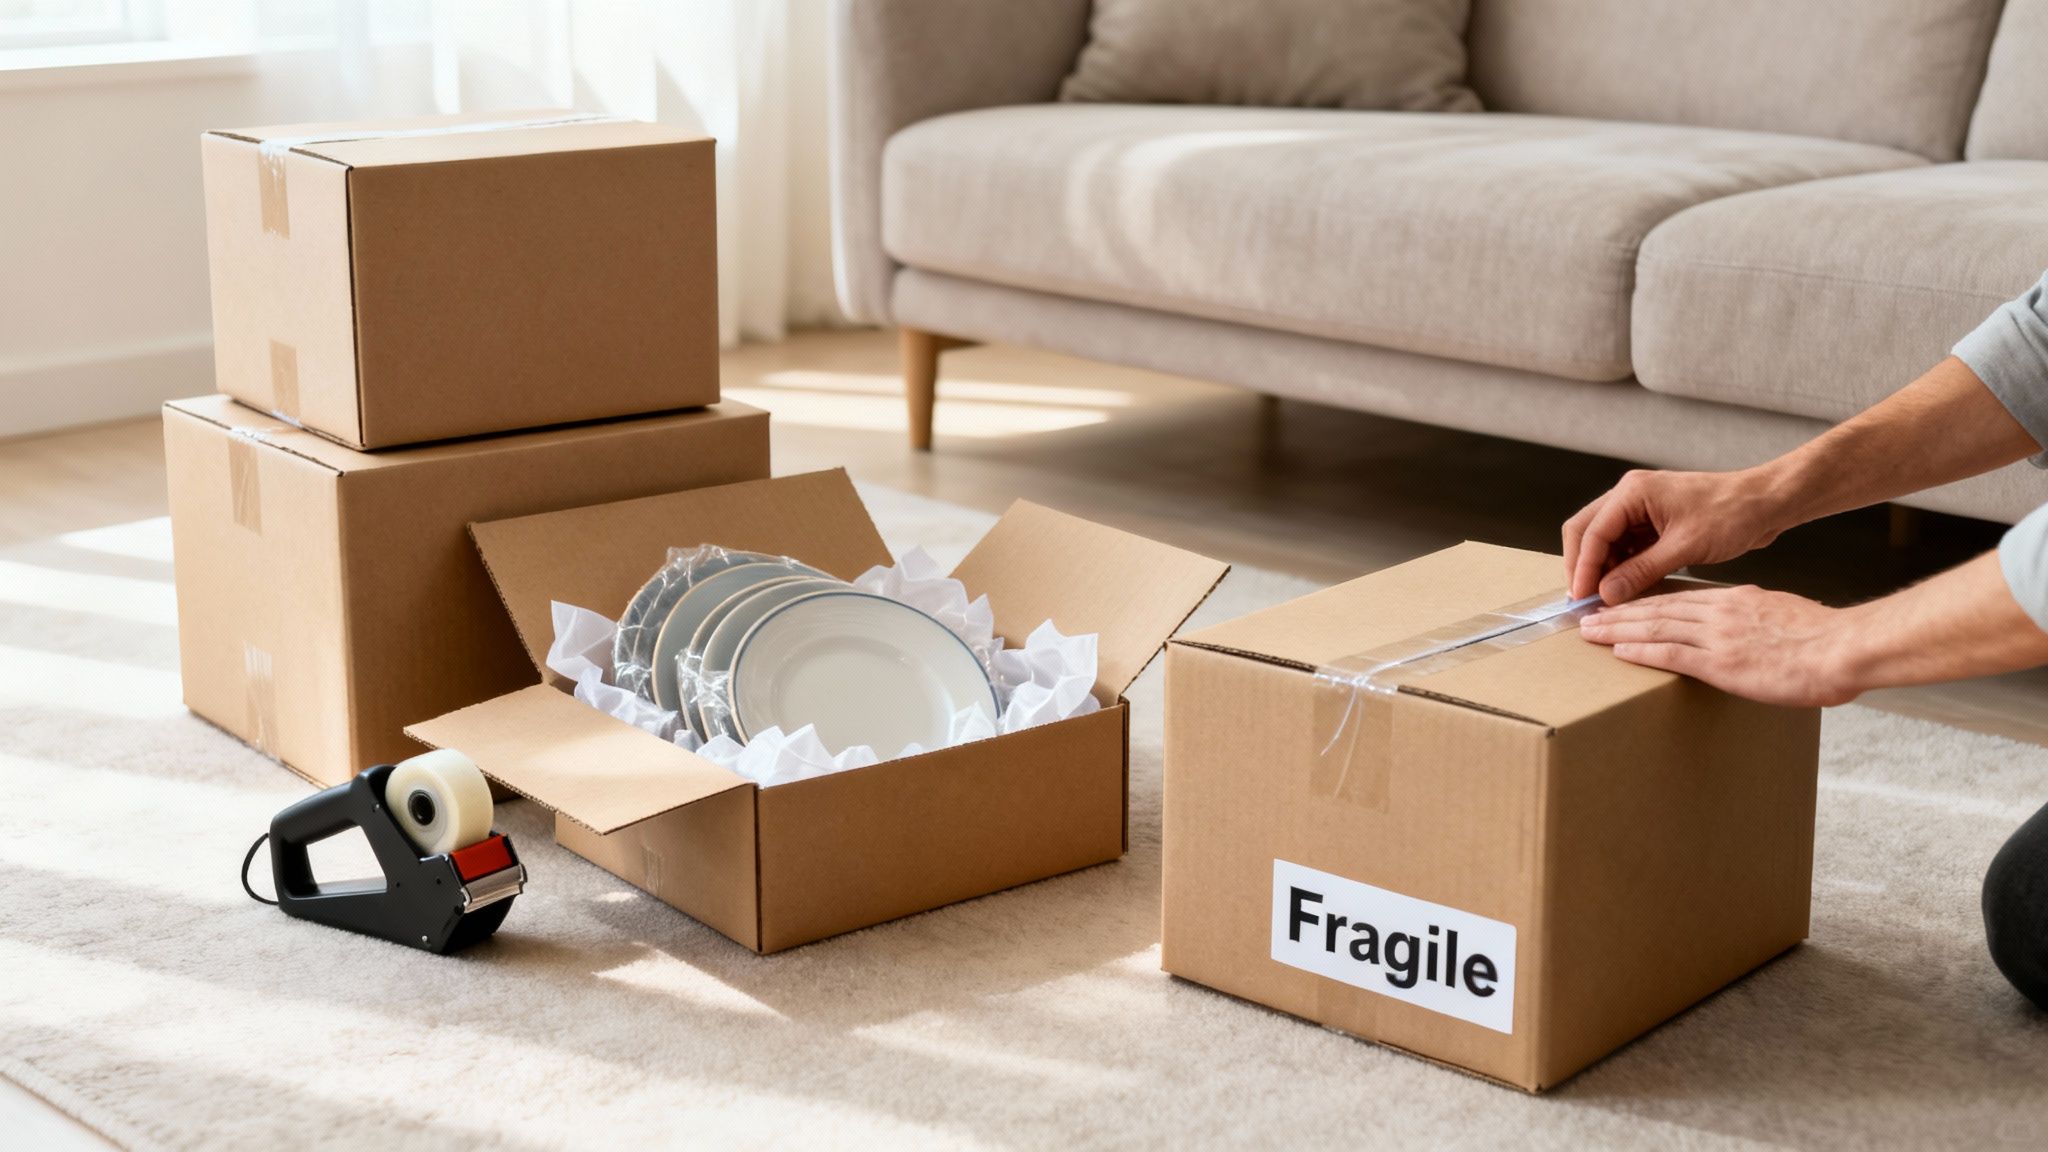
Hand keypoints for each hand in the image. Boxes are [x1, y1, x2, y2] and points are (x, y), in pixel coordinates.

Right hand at [1562, 469, 1790, 603]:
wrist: (1766, 503)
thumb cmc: (1733, 513)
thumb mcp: (1685, 547)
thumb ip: (1641, 571)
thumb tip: (1607, 594)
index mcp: (1633, 492)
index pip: (1591, 532)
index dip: (1583, 568)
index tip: (1580, 598)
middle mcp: (1631, 496)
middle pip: (1587, 531)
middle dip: (1584, 566)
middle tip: (1583, 599)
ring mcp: (1641, 508)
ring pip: (1604, 540)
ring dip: (1603, 568)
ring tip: (1605, 598)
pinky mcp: (1654, 522)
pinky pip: (1626, 546)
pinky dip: (1622, 566)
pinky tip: (1625, 587)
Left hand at [1578, 586, 1860, 706]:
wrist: (1842, 649)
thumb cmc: (1824, 639)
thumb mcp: (1783, 616)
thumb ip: (1757, 618)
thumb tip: (1747, 628)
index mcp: (1736, 599)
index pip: (1680, 598)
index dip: (1646, 601)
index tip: (1623, 603)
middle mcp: (1721, 612)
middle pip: (1658, 608)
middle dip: (1620, 610)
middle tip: (1589, 613)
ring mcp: (1718, 636)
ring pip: (1656, 626)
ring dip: (1618, 628)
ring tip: (1590, 630)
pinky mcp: (1721, 662)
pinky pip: (1670, 653)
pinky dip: (1640, 649)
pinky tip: (1618, 650)